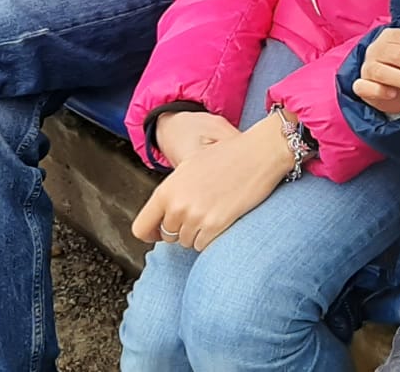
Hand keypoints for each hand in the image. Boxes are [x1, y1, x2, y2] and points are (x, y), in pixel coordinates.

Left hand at [131, 115, 295, 250]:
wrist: (257, 154)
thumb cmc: (227, 157)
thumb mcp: (189, 168)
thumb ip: (172, 193)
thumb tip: (164, 216)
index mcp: (166, 190)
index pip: (141, 228)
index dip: (150, 233)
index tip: (159, 232)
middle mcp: (177, 206)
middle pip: (168, 237)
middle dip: (180, 229)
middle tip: (199, 213)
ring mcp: (196, 217)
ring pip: (186, 242)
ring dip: (197, 234)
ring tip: (212, 212)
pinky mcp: (216, 225)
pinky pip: (203, 245)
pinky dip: (210, 238)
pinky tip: (221, 219)